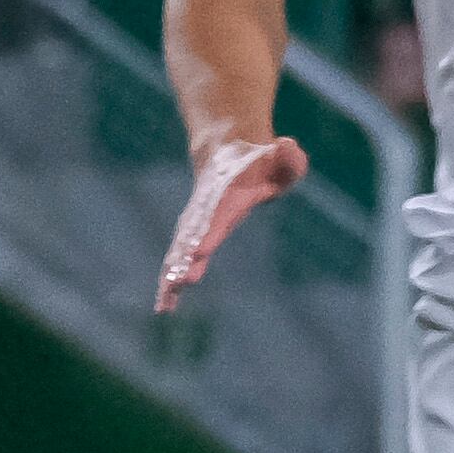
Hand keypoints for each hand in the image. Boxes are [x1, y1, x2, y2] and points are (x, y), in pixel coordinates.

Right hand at [158, 135, 306, 312]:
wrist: (231, 155)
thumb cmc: (264, 162)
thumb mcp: (284, 157)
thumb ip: (288, 156)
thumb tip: (286, 146)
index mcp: (228, 197)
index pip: (217, 216)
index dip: (209, 233)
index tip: (199, 251)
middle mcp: (206, 212)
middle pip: (192, 238)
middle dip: (185, 260)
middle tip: (178, 282)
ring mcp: (197, 224)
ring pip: (180, 253)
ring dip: (173, 277)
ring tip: (165, 304)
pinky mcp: (195, 235)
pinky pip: (180, 260)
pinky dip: (171, 280)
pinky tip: (165, 305)